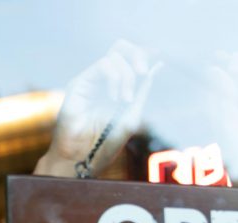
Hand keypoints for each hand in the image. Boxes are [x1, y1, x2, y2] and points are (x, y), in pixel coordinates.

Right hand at [36, 40, 159, 177]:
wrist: (84, 158)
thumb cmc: (105, 143)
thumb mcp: (132, 115)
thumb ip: (142, 90)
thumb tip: (157, 65)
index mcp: (115, 87)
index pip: (129, 59)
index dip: (143, 53)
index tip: (158, 53)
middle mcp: (101, 81)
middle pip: (120, 48)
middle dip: (137, 55)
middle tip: (142, 72)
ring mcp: (89, 81)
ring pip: (114, 56)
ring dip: (126, 76)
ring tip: (124, 100)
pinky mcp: (79, 83)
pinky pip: (104, 64)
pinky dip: (115, 78)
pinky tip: (115, 98)